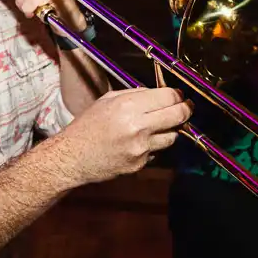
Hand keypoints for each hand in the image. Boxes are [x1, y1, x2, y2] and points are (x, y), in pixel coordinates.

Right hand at [58, 87, 192, 184]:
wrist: (72, 157)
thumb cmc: (87, 126)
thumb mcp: (108, 100)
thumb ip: (135, 95)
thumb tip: (159, 93)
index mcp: (128, 106)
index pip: (169, 97)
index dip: (178, 95)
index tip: (179, 96)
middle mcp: (138, 127)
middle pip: (179, 115)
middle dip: (185, 110)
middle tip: (185, 108)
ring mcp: (141, 148)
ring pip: (173, 136)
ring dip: (170, 130)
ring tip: (158, 126)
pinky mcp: (141, 164)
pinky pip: (158, 151)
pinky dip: (153, 146)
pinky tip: (139, 142)